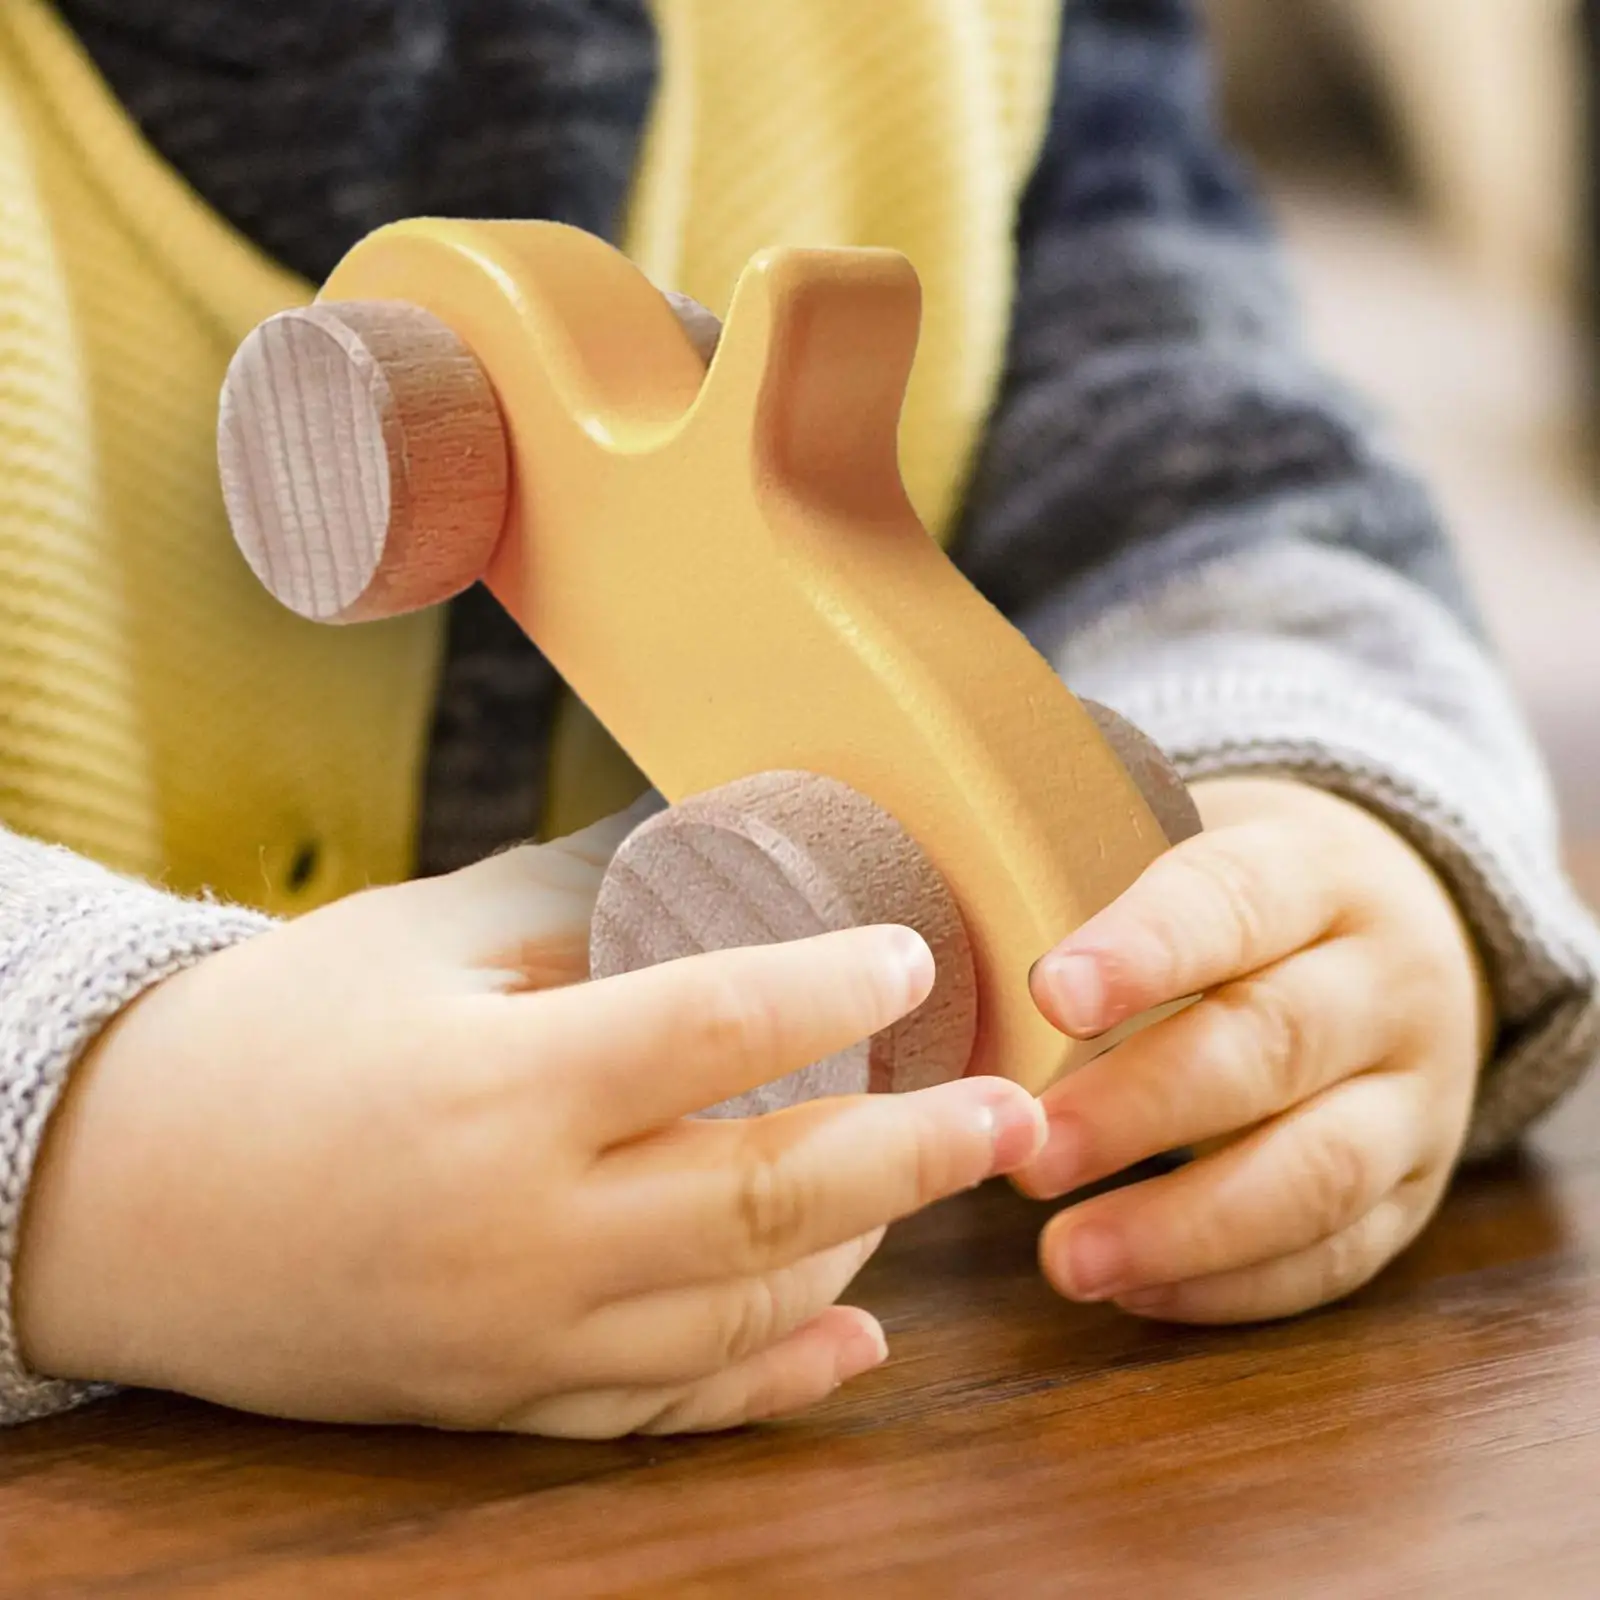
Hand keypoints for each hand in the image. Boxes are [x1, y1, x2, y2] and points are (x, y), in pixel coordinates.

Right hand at [16, 811, 1044, 1436]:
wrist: (122, 1192)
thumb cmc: (276, 1035)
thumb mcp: (422, 940)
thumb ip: (581, 912)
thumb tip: (722, 863)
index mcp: (496, 1088)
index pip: (709, 1030)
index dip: (829, 989)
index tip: (911, 961)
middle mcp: (519, 1230)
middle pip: (764, 1199)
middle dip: (912, 1157)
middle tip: (1014, 1116)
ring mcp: (513, 1338)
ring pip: (738, 1317)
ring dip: (861, 1255)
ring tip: (932, 1186)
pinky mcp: (498, 1400)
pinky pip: (665, 1411)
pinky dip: (772, 1382)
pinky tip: (856, 1348)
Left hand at [1020, 776, 1491, 1323]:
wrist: (1404, 934)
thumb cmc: (1236, 902)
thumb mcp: (1187, 851)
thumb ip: (1086, 889)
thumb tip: (932, 957)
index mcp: (1317, 873)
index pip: (1236, 902)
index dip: (1146, 951)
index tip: (1049, 996)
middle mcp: (1384, 983)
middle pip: (1275, 1044)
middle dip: (1144, 1107)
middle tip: (1031, 1152)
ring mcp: (1414, 1096)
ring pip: (1319, 1168)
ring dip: (1186, 1224)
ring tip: (1066, 1260)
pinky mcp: (1414, 1193)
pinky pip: (1338, 1252)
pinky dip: (1233, 1284)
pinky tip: (1134, 1291)